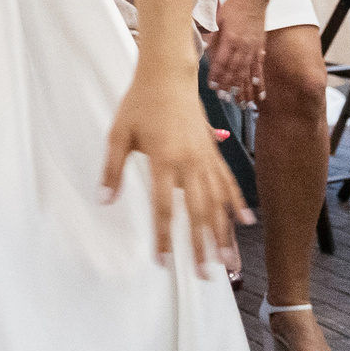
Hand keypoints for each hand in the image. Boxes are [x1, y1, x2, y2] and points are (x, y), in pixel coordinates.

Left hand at [102, 58, 251, 276]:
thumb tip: (104, 200)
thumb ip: (112, 169)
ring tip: (231, 263)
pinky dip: (237, 203)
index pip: (164, 208)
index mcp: (163, 159)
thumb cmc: (139, 103)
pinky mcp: (214, 151)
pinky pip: (229, 182)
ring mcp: (206, 158)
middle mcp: (189, 163)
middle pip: (198, 213)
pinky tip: (245, 223)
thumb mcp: (118, 134)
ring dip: (225, 235)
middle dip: (202, 247)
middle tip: (206, 276)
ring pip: (219, 203)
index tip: (164, 262)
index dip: (164, 237)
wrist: (167, 74)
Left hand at [204, 0, 269, 105]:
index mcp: (231, 39)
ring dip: (245, 89)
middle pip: (235, 70)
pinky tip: (260, 92)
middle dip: (229, 86)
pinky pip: (260, 68)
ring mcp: (253, 49)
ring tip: (243, 103)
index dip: (217, 75)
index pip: (222, 61)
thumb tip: (203, 47)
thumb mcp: (218, 18)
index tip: (213, 86)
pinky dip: (259, 81)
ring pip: (248, 73)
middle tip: (225, 98)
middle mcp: (243, 46)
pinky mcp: (260, 48)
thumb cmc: (233, 6)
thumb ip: (212, 34)